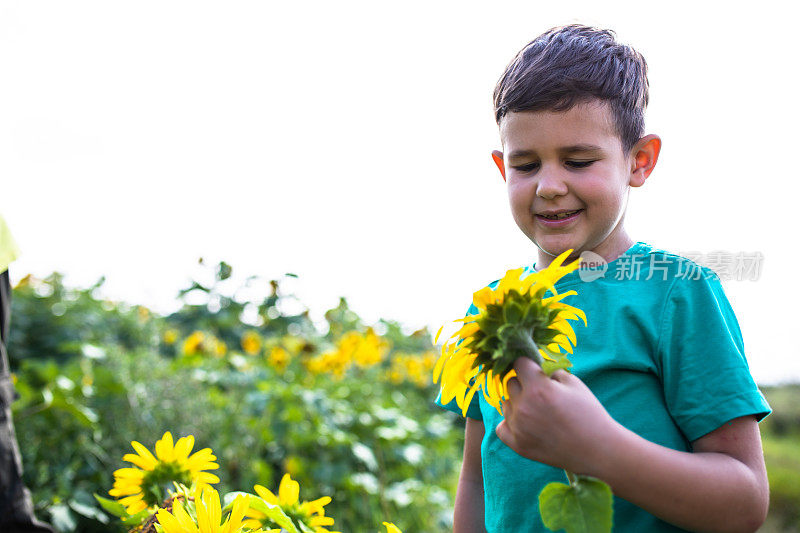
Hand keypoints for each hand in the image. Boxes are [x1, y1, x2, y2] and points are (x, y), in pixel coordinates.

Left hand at [495, 357, 620, 474]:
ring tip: (538, 411)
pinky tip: (525, 423)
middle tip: (541, 393)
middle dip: (523, 383)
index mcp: (538, 388)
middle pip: (510, 383)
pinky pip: (501, 426)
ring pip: (506, 403)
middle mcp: (524, 407)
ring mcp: (518, 427)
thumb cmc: (588, 413)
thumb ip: (550, 370)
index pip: (518, 363)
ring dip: (517, 402)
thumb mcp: (574, 382)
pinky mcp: (518, 445)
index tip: (536, 370)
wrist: (598, 450)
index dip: (528, 365)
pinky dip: (510, 423)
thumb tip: (535, 365)